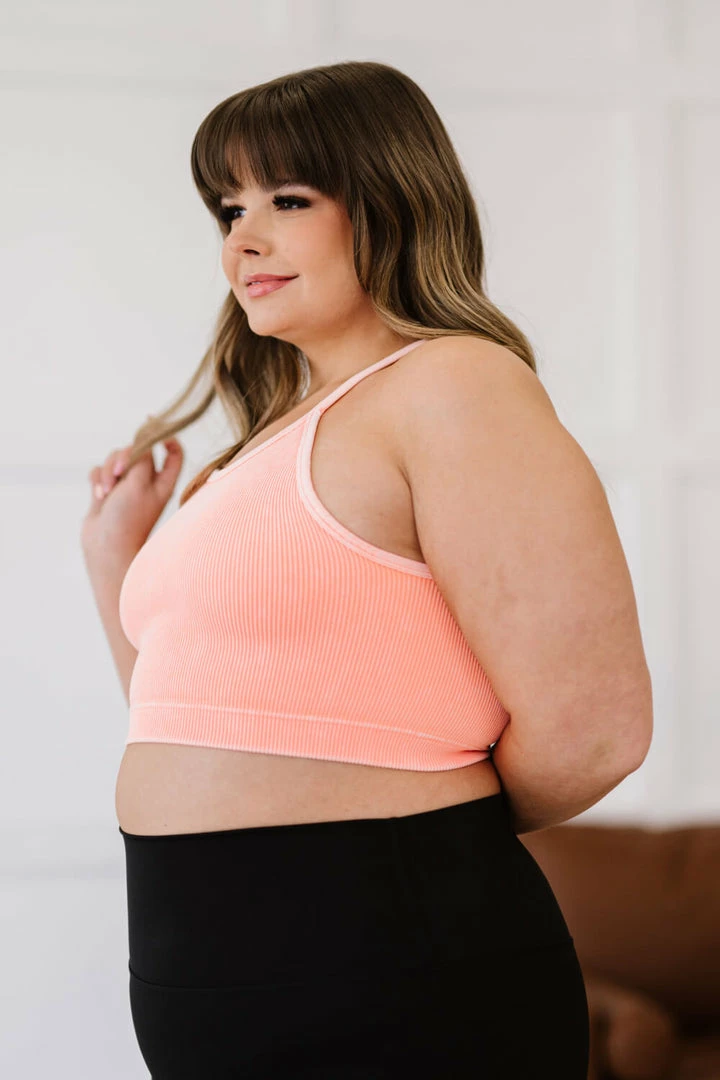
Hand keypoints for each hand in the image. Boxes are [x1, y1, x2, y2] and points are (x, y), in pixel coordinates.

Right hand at [81, 438, 183, 570]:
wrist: (106, 548)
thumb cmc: (128, 519)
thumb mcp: (139, 483)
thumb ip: (142, 457)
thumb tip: (144, 438)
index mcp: (163, 482)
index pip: (173, 453)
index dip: (167, 436)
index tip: (152, 421)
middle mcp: (145, 483)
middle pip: (137, 451)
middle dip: (123, 457)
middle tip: (120, 473)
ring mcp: (125, 488)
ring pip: (115, 460)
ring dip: (107, 472)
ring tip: (107, 493)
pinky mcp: (107, 493)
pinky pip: (99, 473)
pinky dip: (97, 481)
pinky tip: (98, 497)